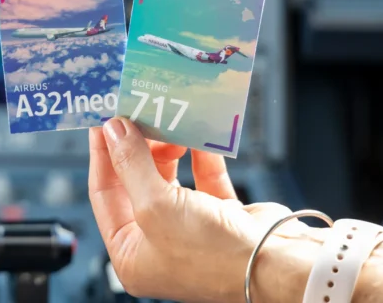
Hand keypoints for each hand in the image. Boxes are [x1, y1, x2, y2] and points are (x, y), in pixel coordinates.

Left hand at [89, 117, 327, 302]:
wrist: (280, 268)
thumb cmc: (213, 254)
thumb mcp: (156, 205)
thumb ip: (130, 164)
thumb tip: (113, 130)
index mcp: (131, 253)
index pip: (104, 193)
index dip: (102, 153)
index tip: (104, 120)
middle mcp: (158, 242)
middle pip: (136, 182)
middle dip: (137, 147)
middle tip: (137, 113)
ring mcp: (190, 229)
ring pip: (169, 177)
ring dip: (169, 148)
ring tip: (168, 123)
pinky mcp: (221, 216)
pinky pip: (204, 178)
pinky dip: (201, 156)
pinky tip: (198, 136)